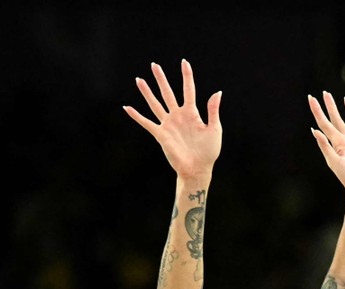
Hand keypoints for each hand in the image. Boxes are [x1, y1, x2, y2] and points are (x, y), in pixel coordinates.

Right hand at [124, 59, 222, 180]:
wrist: (198, 168)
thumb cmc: (209, 151)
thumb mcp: (214, 129)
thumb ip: (213, 110)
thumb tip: (217, 92)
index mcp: (192, 113)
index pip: (188, 90)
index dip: (187, 76)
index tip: (184, 62)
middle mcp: (178, 116)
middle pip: (167, 93)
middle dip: (161, 79)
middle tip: (154, 65)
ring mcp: (168, 124)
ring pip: (155, 104)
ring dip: (147, 92)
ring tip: (139, 79)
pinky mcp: (161, 134)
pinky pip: (146, 123)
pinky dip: (136, 116)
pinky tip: (127, 107)